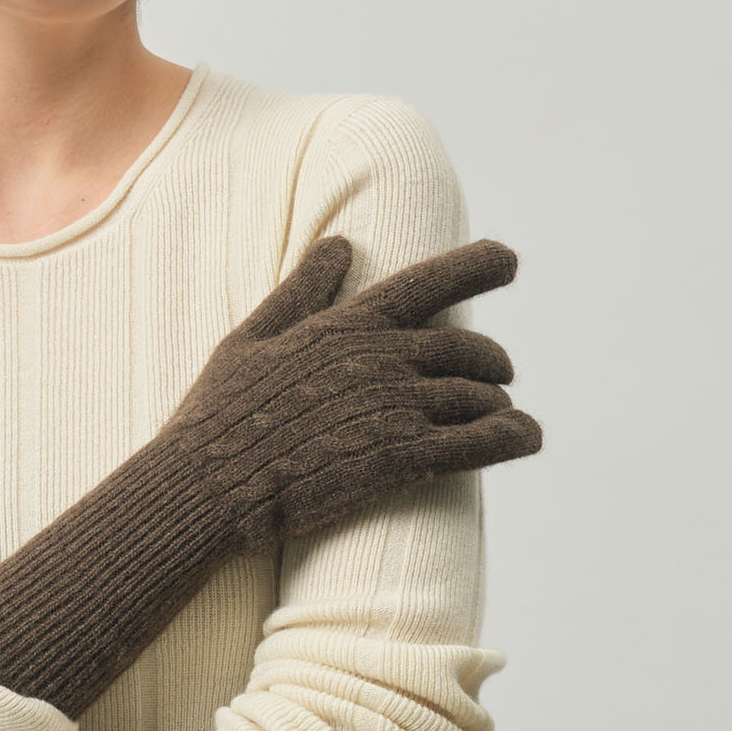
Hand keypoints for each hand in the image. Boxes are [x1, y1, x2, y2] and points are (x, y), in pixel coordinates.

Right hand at [154, 234, 541, 552]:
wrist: (206, 485)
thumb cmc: (216, 414)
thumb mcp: (250, 339)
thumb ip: (301, 292)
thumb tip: (341, 244)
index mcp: (347, 326)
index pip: (429, 283)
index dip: (477, 267)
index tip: (509, 261)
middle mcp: (381, 359)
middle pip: (466, 350)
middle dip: (491, 360)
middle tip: (499, 372)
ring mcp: (396, 409)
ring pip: (478, 397)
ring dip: (497, 403)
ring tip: (504, 415)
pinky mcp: (402, 459)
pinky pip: (480, 442)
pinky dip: (513, 436)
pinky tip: (526, 438)